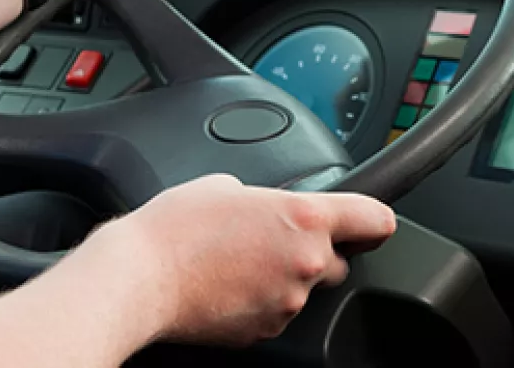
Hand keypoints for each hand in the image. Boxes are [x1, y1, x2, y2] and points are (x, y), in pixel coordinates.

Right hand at [92, 174, 396, 346]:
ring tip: (235, 261)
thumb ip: (264, 197)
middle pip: (336, 261)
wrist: (139, 278)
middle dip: (312, 252)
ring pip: (302, 288)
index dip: (374, 220)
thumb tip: (265, 210)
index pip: (373, 220)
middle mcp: (306, 263)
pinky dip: (258, 299)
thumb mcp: (224, 185)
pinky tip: (226, 284)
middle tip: (269, 239)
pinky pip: (275, 310)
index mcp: (305, 218)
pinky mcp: (265, 330)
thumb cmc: (174, 227)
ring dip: (280, 276)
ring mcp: (287, 302)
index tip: (374, 224)